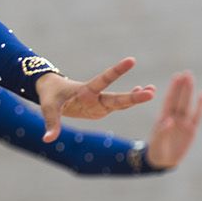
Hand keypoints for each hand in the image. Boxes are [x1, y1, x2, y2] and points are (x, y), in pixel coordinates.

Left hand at [34, 58, 155, 142]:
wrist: (52, 90)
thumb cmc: (50, 96)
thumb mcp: (48, 109)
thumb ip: (51, 124)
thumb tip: (48, 140)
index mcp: (84, 91)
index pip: (103, 80)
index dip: (117, 71)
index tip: (131, 60)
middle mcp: (95, 95)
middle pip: (116, 97)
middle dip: (133, 96)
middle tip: (152, 92)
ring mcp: (99, 102)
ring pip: (120, 101)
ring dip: (135, 97)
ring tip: (153, 91)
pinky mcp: (100, 108)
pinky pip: (117, 106)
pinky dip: (130, 102)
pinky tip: (144, 94)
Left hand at [146, 72, 201, 168]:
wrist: (163, 161)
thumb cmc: (156, 151)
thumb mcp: (156, 143)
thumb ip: (162, 132)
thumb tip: (168, 120)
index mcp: (163, 118)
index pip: (169, 100)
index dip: (173, 89)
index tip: (176, 76)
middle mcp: (173, 117)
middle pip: (179, 99)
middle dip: (183, 86)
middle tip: (187, 72)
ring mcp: (183, 123)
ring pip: (188, 104)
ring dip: (190, 92)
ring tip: (192, 78)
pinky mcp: (191, 130)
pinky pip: (196, 116)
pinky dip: (200, 106)